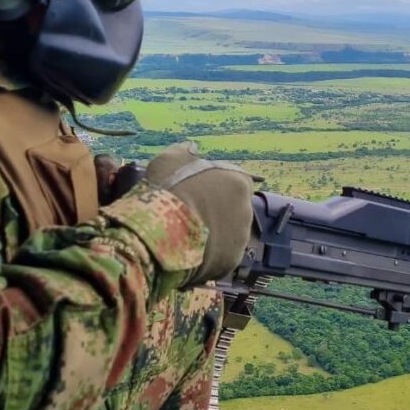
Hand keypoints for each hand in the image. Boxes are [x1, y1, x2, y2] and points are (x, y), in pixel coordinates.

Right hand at [145, 142, 255, 283]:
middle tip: (188, 214)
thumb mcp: (169, 159)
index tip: (193, 192)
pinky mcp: (230, 262)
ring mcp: (241, 238)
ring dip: (212, 234)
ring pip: (228, 234)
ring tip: (185, 236)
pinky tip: (187, 253)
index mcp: (238, 181)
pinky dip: (208, 255)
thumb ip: (184, 151)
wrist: (163, 232)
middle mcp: (247, 209)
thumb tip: (192, 147)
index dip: (212, 186)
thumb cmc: (168, 189)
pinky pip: (219, 256)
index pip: (232, 181)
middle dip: (215, 211)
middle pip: (232, 209)